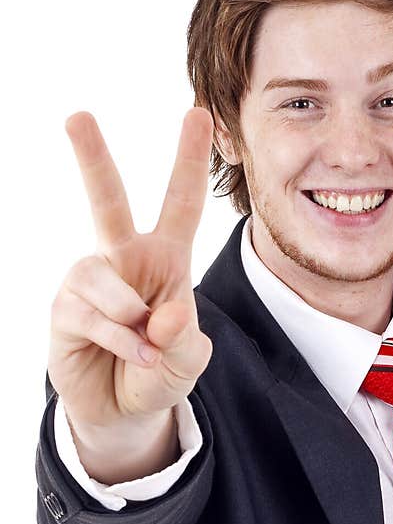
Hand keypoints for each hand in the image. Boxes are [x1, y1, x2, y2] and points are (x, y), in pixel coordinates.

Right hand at [48, 108, 214, 434]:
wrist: (124, 411)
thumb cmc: (160, 372)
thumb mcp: (188, 360)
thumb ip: (185, 339)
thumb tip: (163, 315)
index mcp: (166, 258)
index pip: (181, 202)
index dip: (189, 160)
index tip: (197, 113)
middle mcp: (124, 259)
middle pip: (107, 201)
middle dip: (92, 158)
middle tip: (77, 116)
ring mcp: (91, 283)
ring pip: (102, 277)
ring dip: (131, 318)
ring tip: (146, 347)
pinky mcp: (64, 310)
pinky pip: (92, 315)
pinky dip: (120, 341)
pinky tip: (132, 356)